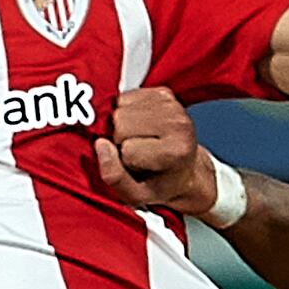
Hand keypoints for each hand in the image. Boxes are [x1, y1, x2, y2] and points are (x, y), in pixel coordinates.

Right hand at [95, 86, 216, 213]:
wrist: (187, 169)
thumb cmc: (162, 181)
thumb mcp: (138, 195)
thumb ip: (115, 177)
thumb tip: (101, 145)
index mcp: (178, 151)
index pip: (128, 151)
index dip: (126, 161)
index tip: (141, 166)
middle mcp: (179, 124)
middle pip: (121, 125)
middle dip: (121, 141)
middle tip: (138, 152)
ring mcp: (173, 105)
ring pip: (119, 110)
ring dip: (122, 126)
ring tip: (140, 139)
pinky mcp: (163, 92)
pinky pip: (123, 98)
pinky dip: (125, 113)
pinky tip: (140, 126)